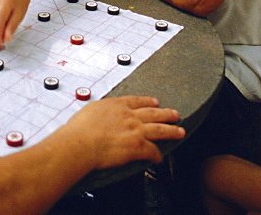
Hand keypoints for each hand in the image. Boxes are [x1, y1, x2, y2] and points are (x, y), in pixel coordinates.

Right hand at [61, 96, 183, 168]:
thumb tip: (97, 115)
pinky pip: (153, 151)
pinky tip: (159, 158)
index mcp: (117, 105)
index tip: (155, 102)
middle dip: (166, 113)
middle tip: (175, 114)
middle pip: (153, 113)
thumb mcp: (89, 111)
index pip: (137, 101)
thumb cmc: (79, 129)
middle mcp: (129, 116)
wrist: (82, 143)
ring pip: (160, 129)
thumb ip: (99, 112)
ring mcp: (136, 130)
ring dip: (172, 131)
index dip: (148, 101)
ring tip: (180, 131)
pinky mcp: (138, 146)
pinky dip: (157, 155)